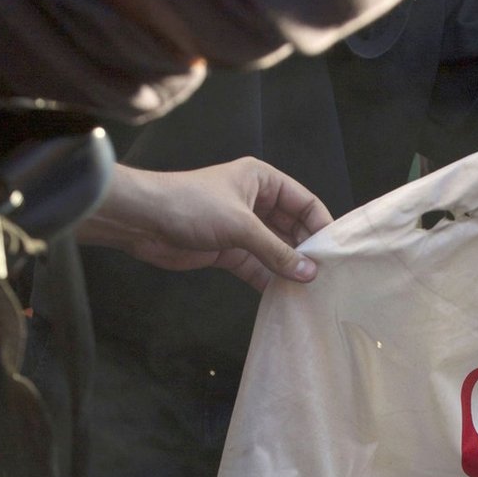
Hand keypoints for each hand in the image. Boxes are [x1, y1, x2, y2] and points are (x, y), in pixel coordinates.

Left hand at [81, 158, 333, 289]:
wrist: (143, 221)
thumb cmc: (190, 206)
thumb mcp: (240, 226)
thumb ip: (275, 251)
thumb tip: (309, 273)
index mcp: (262, 181)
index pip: (304, 202)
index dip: (321, 226)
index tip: (334, 254)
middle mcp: (256, 202)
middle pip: (293, 228)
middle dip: (306, 251)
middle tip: (325, 277)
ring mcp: (243, 228)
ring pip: (276, 250)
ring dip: (289, 269)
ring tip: (310, 291)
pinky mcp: (229, 250)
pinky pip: (258, 266)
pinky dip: (269, 280)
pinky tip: (285, 296)